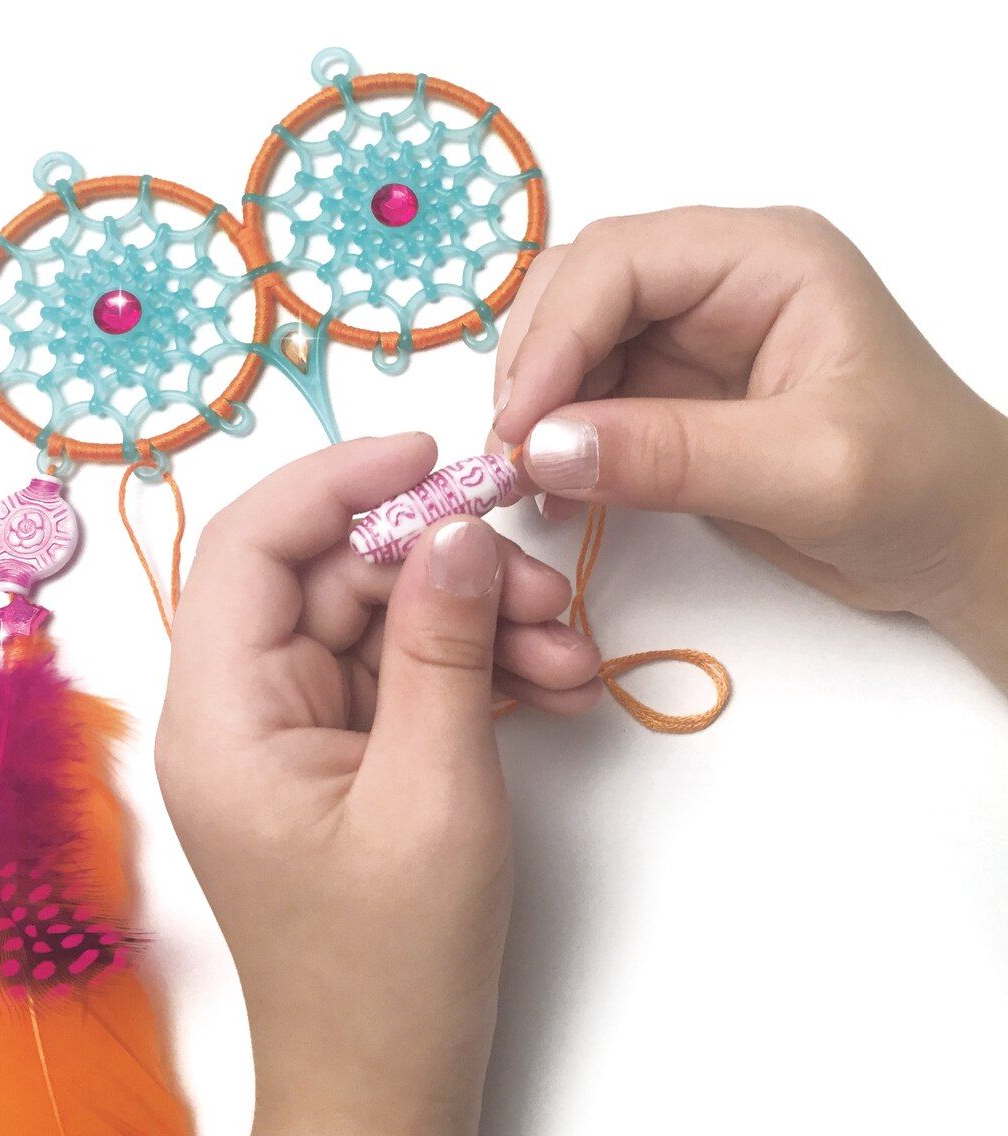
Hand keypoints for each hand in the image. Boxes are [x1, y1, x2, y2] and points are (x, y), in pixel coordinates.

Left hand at [156, 433, 602, 1135]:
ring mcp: (292, 735)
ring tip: (568, 660)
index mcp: (222, 716)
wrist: (388, 1089)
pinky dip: (471, 669)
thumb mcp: (433, 791)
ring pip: (380, 623)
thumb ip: (442, 646)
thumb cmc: (393, 970)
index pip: (252, 545)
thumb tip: (455, 529)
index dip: (338, 480)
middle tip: (544, 594)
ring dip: (475, 621)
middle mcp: (241, 712)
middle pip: (334, 578)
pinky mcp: (340, 758)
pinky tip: (549, 689)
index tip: (438, 459)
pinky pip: (401, 675)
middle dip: (443, 568)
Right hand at [488, 206, 1007, 683]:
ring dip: (536, 411)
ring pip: (571, 348)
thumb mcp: (806, 470)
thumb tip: (543, 449)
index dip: (555, 335)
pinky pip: (587, 406)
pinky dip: (557, 445)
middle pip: (579, 291)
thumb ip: (675, 456)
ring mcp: (691, 344)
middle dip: (533, 369)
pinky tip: (556, 494)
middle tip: (512, 458)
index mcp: (765, 261)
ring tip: (528, 483)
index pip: (621, 262)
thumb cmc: (919, 489)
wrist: (955, 545)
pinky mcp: (673, 403)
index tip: (519, 426)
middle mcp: (718, 286)